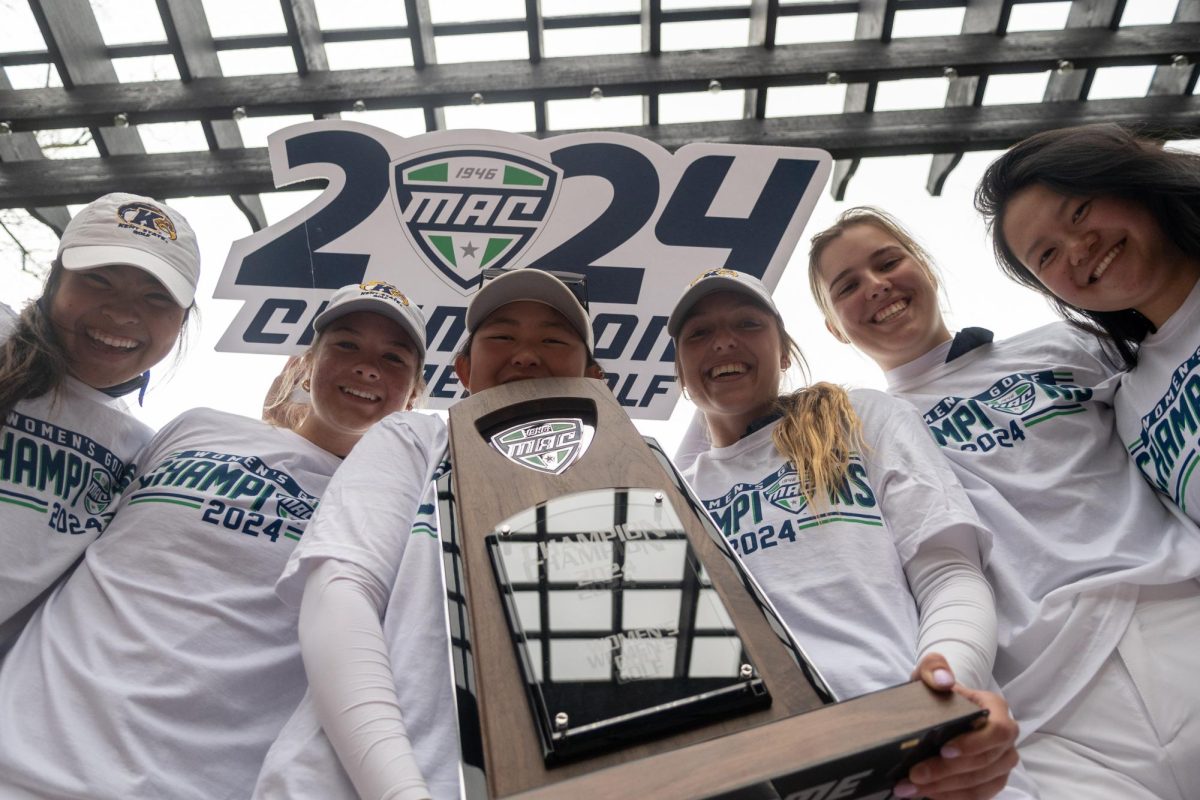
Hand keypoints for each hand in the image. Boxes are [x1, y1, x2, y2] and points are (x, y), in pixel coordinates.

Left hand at [893, 653, 1019, 799]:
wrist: (940, 707)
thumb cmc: (938, 690)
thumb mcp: (931, 672)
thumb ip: (934, 668)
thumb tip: (944, 681)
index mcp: (996, 709)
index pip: (997, 730)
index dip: (974, 744)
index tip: (944, 750)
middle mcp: (1005, 738)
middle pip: (984, 762)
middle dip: (947, 771)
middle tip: (915, 775)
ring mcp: (1001, 762)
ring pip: (980, 783)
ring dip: (945, 789)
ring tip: (911, 788)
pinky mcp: (992, 780)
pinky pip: (977, 795)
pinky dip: (952, 797)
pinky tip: (927, 794)